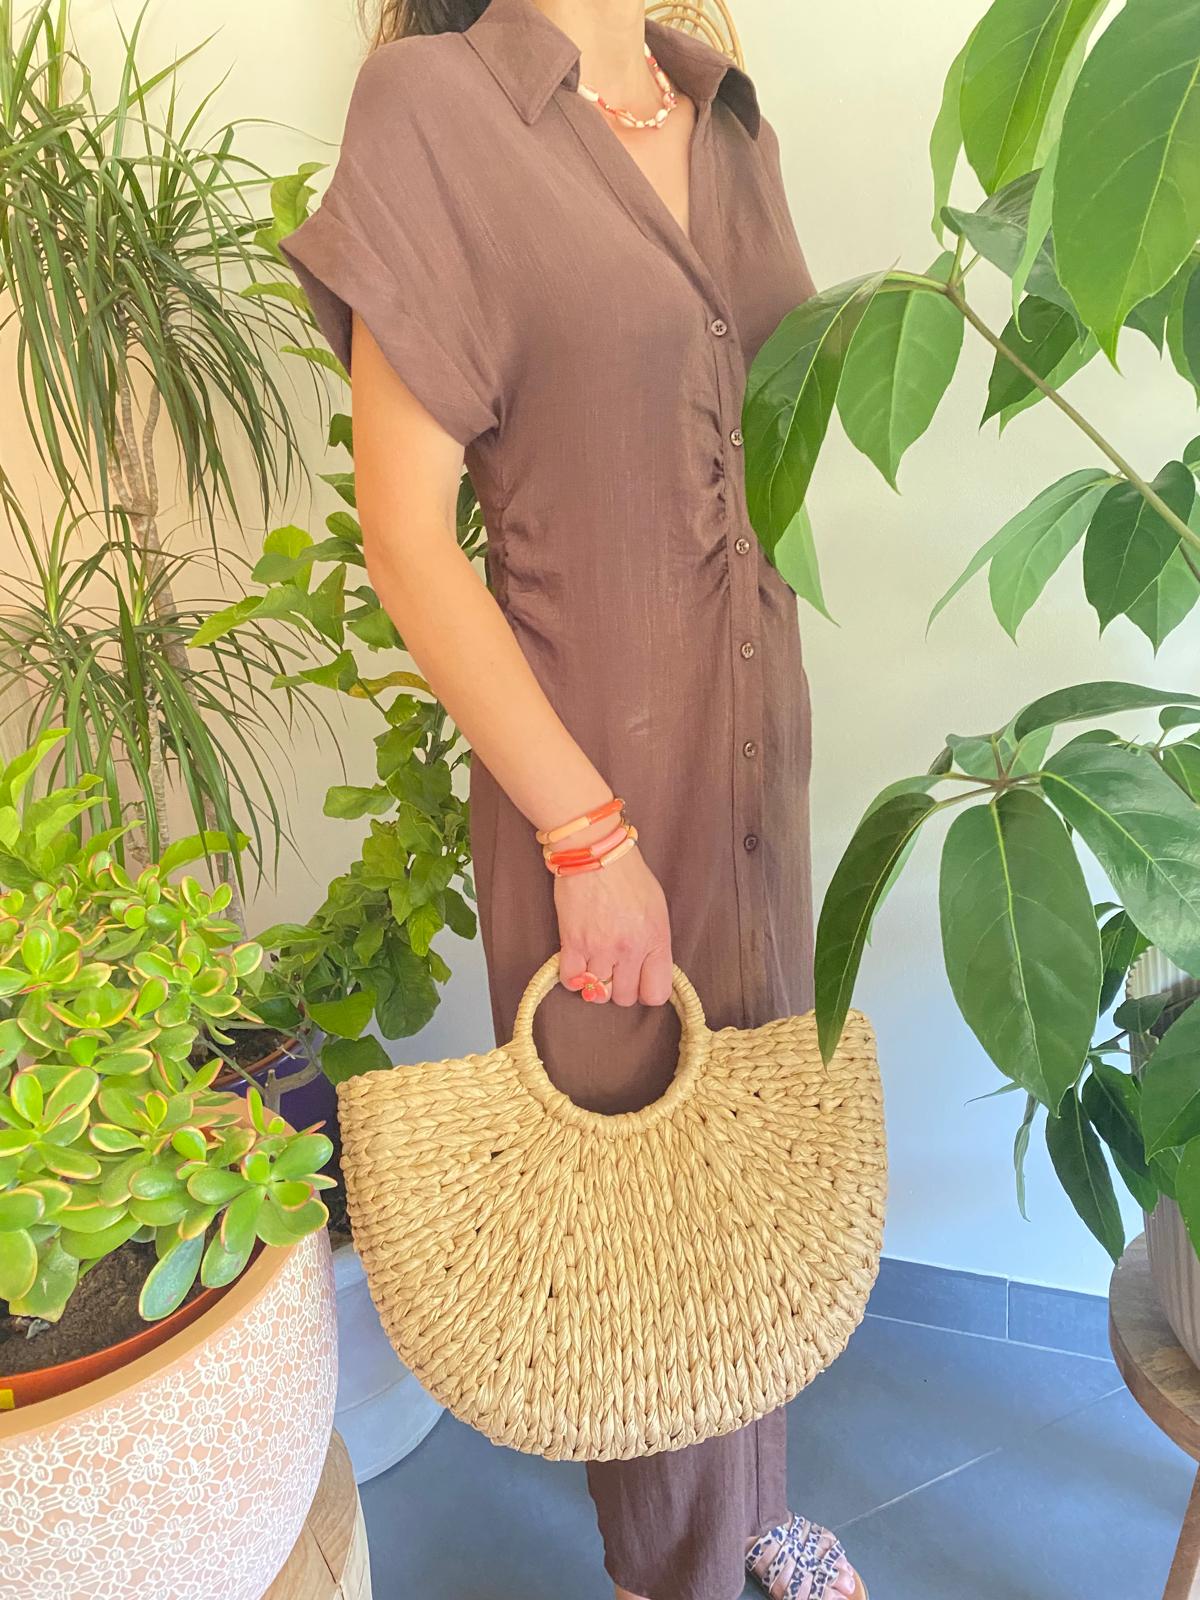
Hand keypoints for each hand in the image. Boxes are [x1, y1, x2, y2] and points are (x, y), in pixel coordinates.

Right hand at [554, 843, 672, 1006]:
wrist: (596, 852)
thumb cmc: (629, 876)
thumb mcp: (657, 910)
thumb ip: (655, 943)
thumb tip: (649, 968)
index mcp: (655, 941)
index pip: (656, 994)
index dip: (647, 990)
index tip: (640, 981)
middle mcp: (629, 950)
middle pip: (624, 998)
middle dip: (620, 988)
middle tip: (615, 970)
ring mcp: (600, 949)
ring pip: (597, 993)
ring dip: (596, 982)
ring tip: (596, 963)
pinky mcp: (572, 942)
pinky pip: (571, 981)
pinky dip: (573, 978)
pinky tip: (578, 963)